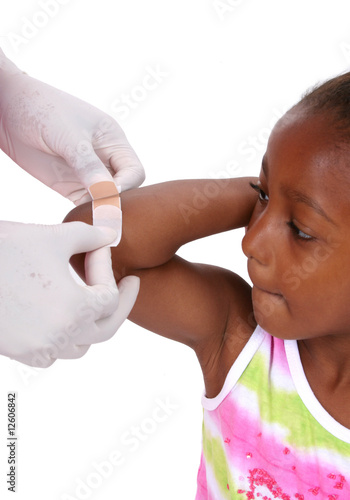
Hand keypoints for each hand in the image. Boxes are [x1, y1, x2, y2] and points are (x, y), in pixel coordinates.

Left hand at [0, 49, 144, 205]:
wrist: (7, 109)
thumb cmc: (41, 110)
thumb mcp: (68, 137)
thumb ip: (89, 165)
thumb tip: (109, 194)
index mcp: (113, 140)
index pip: (134, 171)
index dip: (126, 185)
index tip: (108, 194)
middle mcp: (105, 158)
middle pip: (124, 188)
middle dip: (117, 202)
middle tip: (103, 215)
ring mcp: (88, 173)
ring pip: (106, 200)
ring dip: (101, 211)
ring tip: (93, 222)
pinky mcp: (70, 185)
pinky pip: (86, 205)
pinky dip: (86, 214)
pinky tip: (80, 219)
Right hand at [0, 220, 139, 366]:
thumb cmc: (4, 249)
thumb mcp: (53, 236)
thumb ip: (90, 236)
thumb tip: (110, 236)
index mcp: (75, 309)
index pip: (109, 296)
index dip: (107, 270)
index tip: (100, 251)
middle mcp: (62, 336)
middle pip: (107, 328)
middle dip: (119, 306)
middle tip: (127, 287)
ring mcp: (40, 349)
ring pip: (83, 344)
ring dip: (92, 323)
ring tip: (92, 298)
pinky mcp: (21, 353)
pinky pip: (55, 352)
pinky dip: (65, 335)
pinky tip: (62, 311)